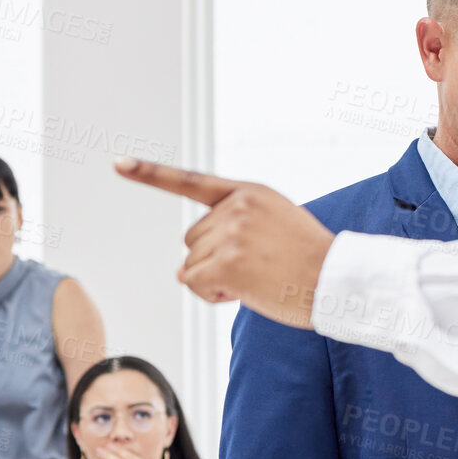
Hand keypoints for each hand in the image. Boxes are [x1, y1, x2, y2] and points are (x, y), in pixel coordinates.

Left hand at [114, 158, 334, 328]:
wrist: (338, 281)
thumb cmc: (311, 262)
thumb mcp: (278, 224)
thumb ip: (234, 229)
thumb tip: (182, 271)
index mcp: (249, 193)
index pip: (191, 182)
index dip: (150, 174)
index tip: (119, 163)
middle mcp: (237, 207)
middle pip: (192, 240)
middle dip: (214, 261)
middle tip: (256, 270)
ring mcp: (230, 233)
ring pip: (191, 264)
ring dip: (215, 281)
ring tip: (257, 281)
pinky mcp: (226, 262)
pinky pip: (194, 283)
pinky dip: (211, 295)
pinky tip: (243, 293)